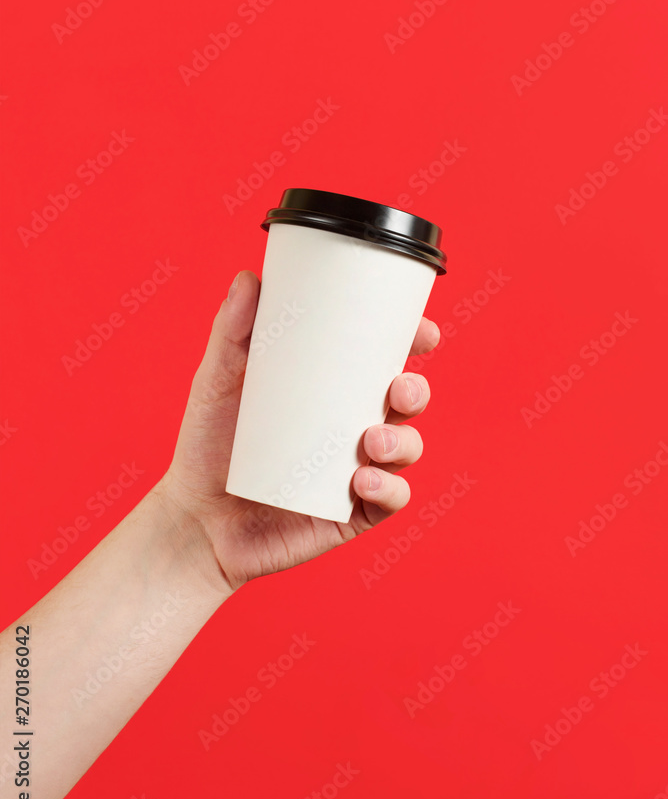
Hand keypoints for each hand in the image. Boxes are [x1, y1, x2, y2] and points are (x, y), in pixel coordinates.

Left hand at [157, 270, 439, 592]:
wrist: (194, 519)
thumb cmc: (207, 446)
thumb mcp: (216, 382)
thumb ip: (230, 332)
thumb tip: (249, 278)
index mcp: (330, 391)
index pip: (383, 361)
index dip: (413, 343)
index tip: (422, 332)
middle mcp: (351, 428)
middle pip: (407, 402)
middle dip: (416, 390)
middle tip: (396, 388)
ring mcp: (355, 471)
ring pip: (407, 449)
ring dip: (404, 441)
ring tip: (372, 441)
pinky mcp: (351, 513)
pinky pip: (391, 500)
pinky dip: (389, 489)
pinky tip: (363, 481)